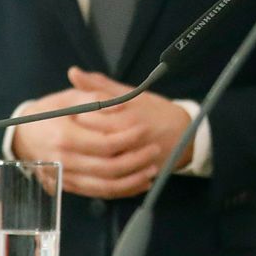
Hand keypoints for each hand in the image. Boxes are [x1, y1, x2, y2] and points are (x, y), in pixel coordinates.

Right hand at [10, 80, 163, 199]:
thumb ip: (96, 99)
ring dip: (132, 180)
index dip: (128, 138)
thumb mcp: (69, 98)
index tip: (145, 130)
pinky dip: (121, 191)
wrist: (23, 135)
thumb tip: (122, 104)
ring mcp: (66, 177)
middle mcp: (64, 161)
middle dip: (136, 160)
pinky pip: (98, 194)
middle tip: (155, 150)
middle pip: (108, 168)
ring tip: (152, 169)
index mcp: (65, 136)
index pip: (104, 143)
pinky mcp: (70, 187)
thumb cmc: (48, 113)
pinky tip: (139, 184)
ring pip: (105, 186)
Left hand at [67, 68, 195, 189]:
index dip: (76, 119)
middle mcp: (132, 139)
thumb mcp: (130, 94)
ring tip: (79, 154)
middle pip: (94, 145)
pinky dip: (99, 179)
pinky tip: (89, 172)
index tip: (69, 117)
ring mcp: (136, 159)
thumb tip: (73, 72)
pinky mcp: (139, 174)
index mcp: (127, 116)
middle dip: (79, 141)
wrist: (186, 133)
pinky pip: (115, 182)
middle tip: (70, 137)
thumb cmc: (155, 110)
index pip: (91, 120)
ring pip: (103, 167)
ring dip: (87, 163)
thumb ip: (99, 86)